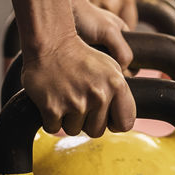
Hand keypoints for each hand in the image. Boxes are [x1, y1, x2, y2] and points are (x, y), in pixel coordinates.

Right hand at [21, 28, 135, 136]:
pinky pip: (54, 128)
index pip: (125, 123)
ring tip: (65, 95)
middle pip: (97, 131)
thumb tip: (124, 121)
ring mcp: (75, 103)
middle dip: (87, 120)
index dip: (114, 122)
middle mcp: (98, 95)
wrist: (49, 43)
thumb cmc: (79, 56)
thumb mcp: (110, 67)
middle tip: (78, 99)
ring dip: (68, 119)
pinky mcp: (52, 108)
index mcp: (116, 85)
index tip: (105, 116)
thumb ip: (121, 93)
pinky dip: (50, 118)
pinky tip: (51, 99)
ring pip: (74, 130)